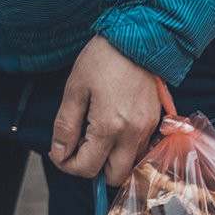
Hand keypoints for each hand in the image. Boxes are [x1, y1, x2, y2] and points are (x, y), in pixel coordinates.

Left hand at [50, 36, 165, 185]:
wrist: (138, 38)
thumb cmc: (102, 60)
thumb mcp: (74, 90)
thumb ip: (65, 126)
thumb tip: (59, 153)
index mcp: (110, 127)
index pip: (87, 169)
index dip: (67, 165)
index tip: (59, 151)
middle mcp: (134, 134)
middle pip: (114, 176)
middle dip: (93, 169)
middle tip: (78, 146)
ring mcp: (148, 128)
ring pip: (130, 164)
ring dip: (111, 159)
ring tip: (94, 134)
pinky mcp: (156, 121)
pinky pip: (140, 148)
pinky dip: (124, 147)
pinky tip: (111, 128)